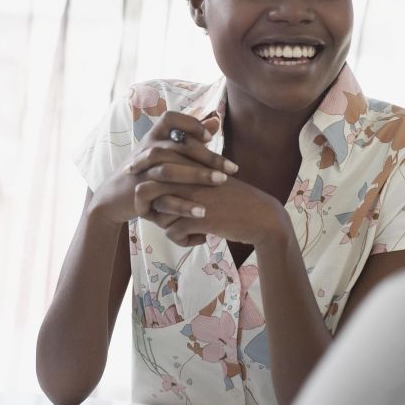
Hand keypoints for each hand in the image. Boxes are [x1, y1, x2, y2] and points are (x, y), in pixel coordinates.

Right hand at [88, 111, 237, 226]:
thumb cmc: (148, 170)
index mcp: (153, 135)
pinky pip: (160, 196)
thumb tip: (215, 121)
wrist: (114, 196)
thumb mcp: (167, 151)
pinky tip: (202, 211)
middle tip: (232, 168)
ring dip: (197, 175)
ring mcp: (140, 172)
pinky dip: (182, 204)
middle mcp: (145, 149)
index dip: (191, 124)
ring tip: (222, 182)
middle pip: (177, 146)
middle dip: (207, 156)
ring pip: (168, 169)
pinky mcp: (138, 194)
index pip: (171, 119)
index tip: (211, 138)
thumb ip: (191, 136)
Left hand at [142, 176, 290, 248]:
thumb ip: (187, 176)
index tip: (146, 201)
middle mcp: (188, 177)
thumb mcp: (210, 178)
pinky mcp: (199, 218)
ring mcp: (193, 197)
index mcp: (190, 164)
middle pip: (147, 192)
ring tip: (186, 230)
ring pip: (158, 216)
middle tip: (162, 218)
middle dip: (150, 209)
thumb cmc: (235, 198)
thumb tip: (162, 187)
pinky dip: (182, 240)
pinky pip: (172, 233)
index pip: (152, 169)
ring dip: (169, 227)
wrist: (261, 216)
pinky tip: (200, 238)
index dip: (143, 187)